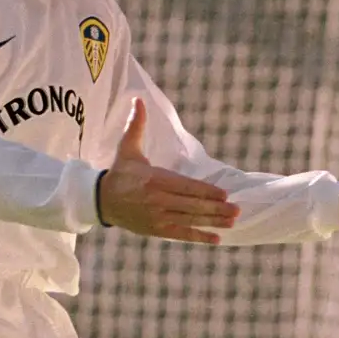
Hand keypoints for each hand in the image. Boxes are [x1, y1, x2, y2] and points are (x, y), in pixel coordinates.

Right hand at [98, 98, 239, 243]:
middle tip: (238, 209)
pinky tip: (216, 239)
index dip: (205, 191)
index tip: (224, 194)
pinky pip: (181, 234)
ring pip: (189, 220)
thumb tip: (138, 99)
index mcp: (154, 179)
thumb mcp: (127, 148)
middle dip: (216, 208)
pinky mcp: (156, 230)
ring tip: (232, 222)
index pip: (185, 186)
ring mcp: (157, 217)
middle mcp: (157, 200)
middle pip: (191, 205)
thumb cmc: (119, 173)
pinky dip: (199, 237)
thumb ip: (136, 125)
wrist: (101, 200)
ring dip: (213, 222)